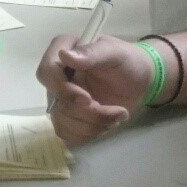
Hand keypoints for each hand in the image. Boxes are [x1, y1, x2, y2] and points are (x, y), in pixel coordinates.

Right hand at [36, 35, 153, 145]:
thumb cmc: (127, 61)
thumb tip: (64, 56)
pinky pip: (68, 134)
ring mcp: (60, 98)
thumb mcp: (115, 53)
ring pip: (62, 122)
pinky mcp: (68, 116)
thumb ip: (92, 53)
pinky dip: (90, 134)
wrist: (138, 81)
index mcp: (62, 52)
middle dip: (88, 114)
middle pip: (56, 103)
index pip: (47, 72)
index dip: (63, 90)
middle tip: (117, 111)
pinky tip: (107, 124)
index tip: (88, 99)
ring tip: (117, 117)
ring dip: (93, 126)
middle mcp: (56, 76)